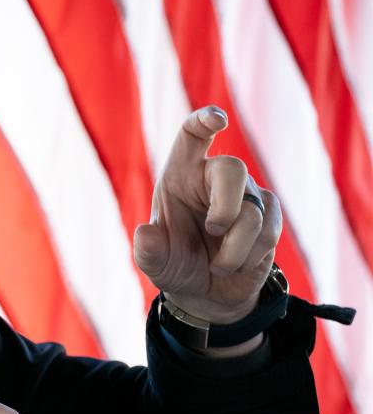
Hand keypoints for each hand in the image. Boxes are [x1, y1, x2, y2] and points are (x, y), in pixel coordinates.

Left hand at [133, 106, 281, 328]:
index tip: (217, 120)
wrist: (205, 292)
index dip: (204, 121)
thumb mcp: (155, 263)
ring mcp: (246, 194)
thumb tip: (144, 234)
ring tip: (217, 265)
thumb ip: (147, 250)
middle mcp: (214, 178)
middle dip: (225, 207)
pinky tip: (234, 265)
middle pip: (233, 169)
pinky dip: (248, 257)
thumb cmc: (175, 264)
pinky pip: (268, 232)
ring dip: (233, 249)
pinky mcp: (268, 215)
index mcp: (181, 174)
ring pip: (252, 211)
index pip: (192, 135)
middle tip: (212, 231)